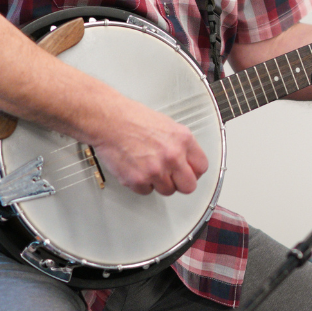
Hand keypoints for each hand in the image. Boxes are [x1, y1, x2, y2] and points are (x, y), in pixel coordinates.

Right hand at [93, 102, 209, 196]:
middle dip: (180, 183)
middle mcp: (173, 156)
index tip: (188, 172)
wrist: (109, 121)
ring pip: (167, 191)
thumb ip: (181, 145)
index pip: (202, 167)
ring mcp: (156, 170)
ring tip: (148, 167)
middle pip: (189, 186)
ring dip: (159, 183)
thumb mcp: (168, 125)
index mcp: (183, 140)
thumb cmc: (134, 119)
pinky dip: (141, 184)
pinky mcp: (138, 180)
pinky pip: (146, 191)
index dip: (194, 171)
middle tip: (171, 177)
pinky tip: (136, 168)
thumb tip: (187, 160)